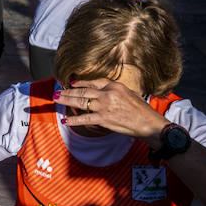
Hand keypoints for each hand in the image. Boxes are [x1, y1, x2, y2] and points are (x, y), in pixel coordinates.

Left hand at [53, 78, 168, 140]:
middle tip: (57, 91)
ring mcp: (105, 106)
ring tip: (56, 99)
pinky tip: (65, 120)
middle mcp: (108, 93)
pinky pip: (84, 118)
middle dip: (68, 91)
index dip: (81, 83)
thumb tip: (103, 93)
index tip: (72, 83)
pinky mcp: (104, 118)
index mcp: (115, 86)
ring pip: (81, 101)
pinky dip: (73, 120)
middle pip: (84, 90)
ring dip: (66, 100)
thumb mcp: (130, 94)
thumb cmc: (142, 110)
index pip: (94, 82)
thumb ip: (116, 91)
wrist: (149, 123)